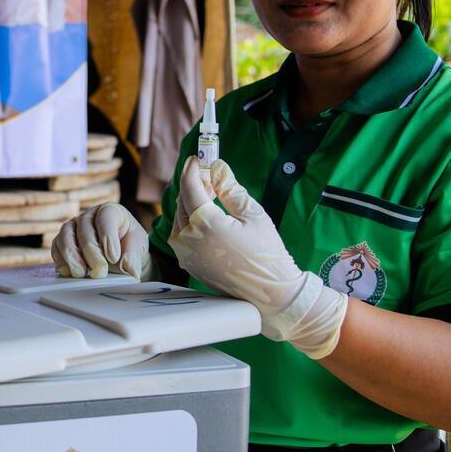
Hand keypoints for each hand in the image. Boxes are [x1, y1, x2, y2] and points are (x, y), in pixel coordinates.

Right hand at [52, 202, 154, 279]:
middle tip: (100, 271)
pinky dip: (61, 260)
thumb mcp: (138, 248)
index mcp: (110, 211)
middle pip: (84, 229)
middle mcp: (89, 215)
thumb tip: (129, 268)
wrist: (120, 254)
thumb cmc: (128, 246)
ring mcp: (73, 226)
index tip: (114, 257)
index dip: (108, 236)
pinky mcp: (62, 240)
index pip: (106, 217)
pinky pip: (56, 247)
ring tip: (81, 273)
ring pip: (65, 236)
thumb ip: (134, 256)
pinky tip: (69, 272)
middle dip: (91, 252)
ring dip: (72, 256)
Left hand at [168, 158, 347, 358]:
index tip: (199, 157)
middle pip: (182, 201)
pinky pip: (182, 234)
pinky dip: (191, 220)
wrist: (270, 294)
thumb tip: (218, 167)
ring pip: (180, 218)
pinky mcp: (188, 263)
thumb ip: (230, 189)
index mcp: (204, 224)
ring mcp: (185, 254)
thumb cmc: (267, 254)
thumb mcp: (252, 214)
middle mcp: (188, 239)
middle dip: (194, 184)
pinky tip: (208, 216)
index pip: (189, 186)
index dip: (193, 169)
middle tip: (211, 174)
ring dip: (191, 202)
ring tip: (213, 194)